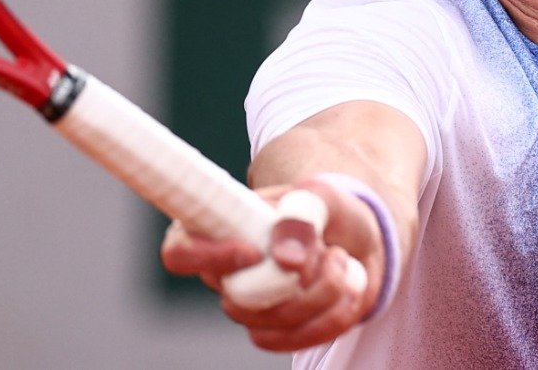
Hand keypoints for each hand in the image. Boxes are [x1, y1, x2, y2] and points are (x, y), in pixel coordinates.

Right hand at [160, 178, 383, 351]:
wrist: (357, 238)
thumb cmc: (327, 210)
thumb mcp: (322, 196)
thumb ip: (303, 214)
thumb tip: (286, 260)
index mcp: (218, 228)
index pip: (180, 251)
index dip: (206, 257)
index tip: (253, 250)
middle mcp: (225, 273)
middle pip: (237, 301)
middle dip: (295, 283)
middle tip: (330, 251)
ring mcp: (250, 307)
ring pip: (272, 324)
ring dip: (322, 296)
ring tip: (343, 261)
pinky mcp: (279, 331)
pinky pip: (296, 341)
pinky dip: (332, 318)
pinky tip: (348, 290)